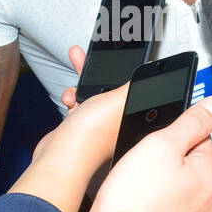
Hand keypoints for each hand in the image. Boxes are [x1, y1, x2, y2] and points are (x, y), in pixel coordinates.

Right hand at [29, 51, 127, 171]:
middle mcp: (119, 122)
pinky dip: (73, 97)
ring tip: (78, 72)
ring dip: (84, 83)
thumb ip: (136, 84)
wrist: (61, 154)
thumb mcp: (120, 99)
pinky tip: (70, 98)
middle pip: (114, 87)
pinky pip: (79, 103)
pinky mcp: (81, 126)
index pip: (138, 88)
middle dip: (103, 71)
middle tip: (96, 57)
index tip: (125, 59)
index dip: (132, 71)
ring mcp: (99, 125)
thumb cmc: (92, 135)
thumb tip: (150, 72)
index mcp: (135, 116)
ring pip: (95, 94)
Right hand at [81, 95, 211, 211]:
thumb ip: (192, 122)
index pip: (200, 141)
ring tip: (141, 192)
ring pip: (182, 192)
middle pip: (192, 168)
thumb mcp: (161, 144)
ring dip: (165, 189)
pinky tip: (142, 211)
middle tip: (143, 171)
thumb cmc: (134, 198)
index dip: (173, 140)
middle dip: (170, 165)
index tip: (155, 149)